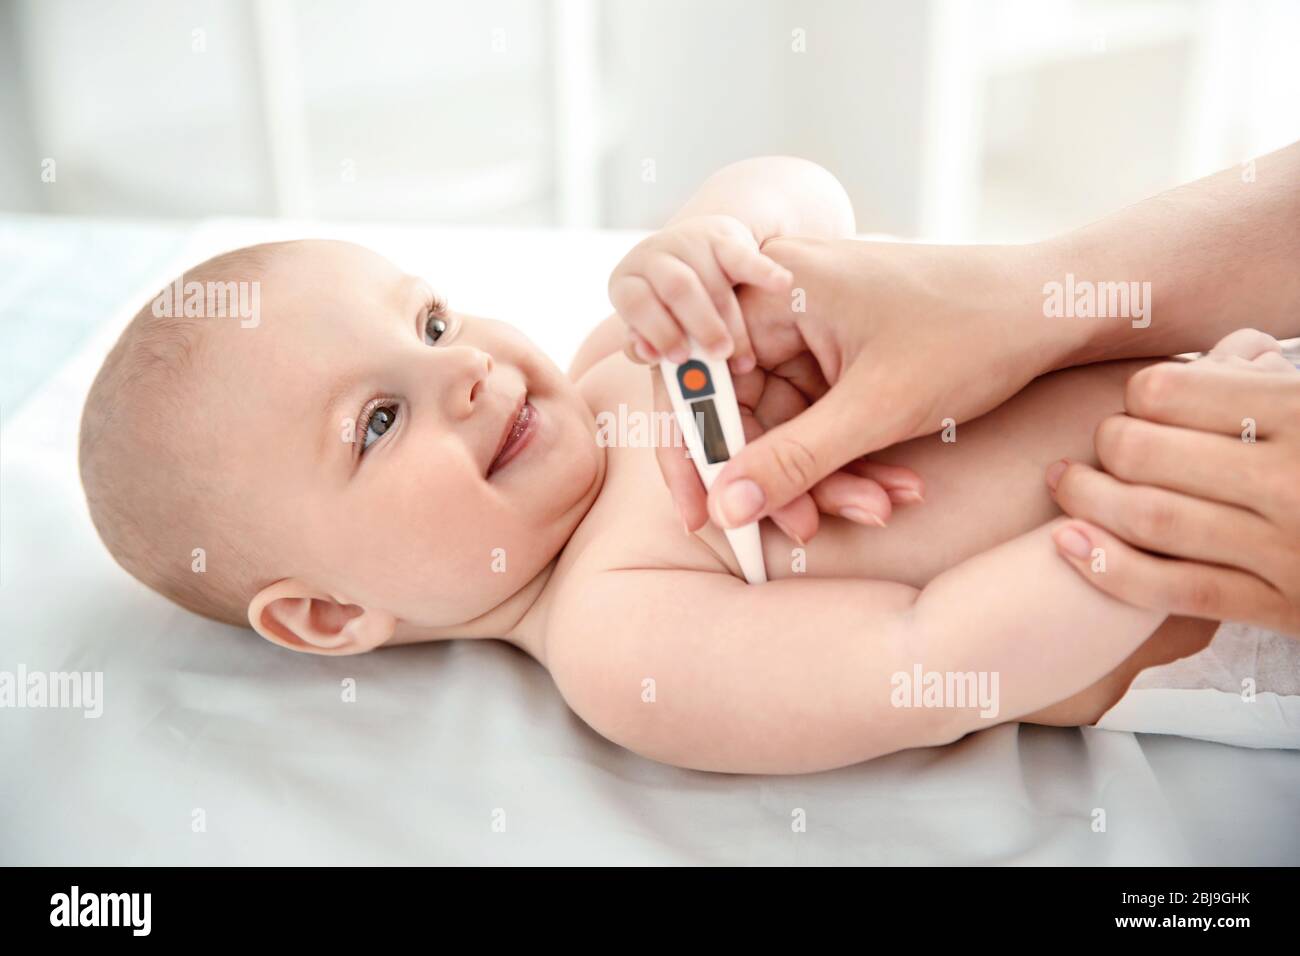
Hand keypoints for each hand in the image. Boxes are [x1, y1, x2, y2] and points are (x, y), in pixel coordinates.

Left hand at [608, 214, 793, 374]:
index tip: (681, 358)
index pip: (637, 303)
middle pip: (679, 289)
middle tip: (720, 356)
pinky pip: (743, 255)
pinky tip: (782, 285)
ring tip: (744, 359)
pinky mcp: (723, 237)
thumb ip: (645, 344)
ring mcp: (690, 242)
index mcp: (628, 281)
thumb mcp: (650, 323)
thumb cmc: (667, 305)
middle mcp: (655, 255)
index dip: (658, 331)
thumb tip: (649, 354)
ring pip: (714, 282)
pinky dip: (764, 271)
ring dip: (732, 323)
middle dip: (702, 326)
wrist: (693, 252)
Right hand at [651, 235, 1071, 540]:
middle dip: (779, 473)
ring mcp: (815, 324)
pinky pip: (822, 414)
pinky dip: (851, 454)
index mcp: (775, 288)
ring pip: (788, 420)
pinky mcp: (842, 348)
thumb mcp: (876, 408)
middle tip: (804, 527)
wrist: (1052, 307)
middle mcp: (783, 298)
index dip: (697, 450)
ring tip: (878, 508)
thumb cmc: (971, 334)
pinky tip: (893, 487)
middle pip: (744, 405)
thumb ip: (792, 460)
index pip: (701, 378)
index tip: (704, 514)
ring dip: (826, 473)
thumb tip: (726, 507)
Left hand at [1048, 329, 1299, 634]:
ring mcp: (1287, 552)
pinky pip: (1177, 590)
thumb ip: (1275, 377)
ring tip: (1063, 481)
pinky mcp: (1284, 609)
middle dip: (1106, 444)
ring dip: (1088, 500)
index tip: (1140, 398)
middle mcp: (1293, 482)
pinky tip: (1070, 543)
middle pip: (1146, 453)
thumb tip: (1233, 348)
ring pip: (1152, 520)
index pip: (1173, 392)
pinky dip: (1111, 569)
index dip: (1142, 393)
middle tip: (1100, 441)